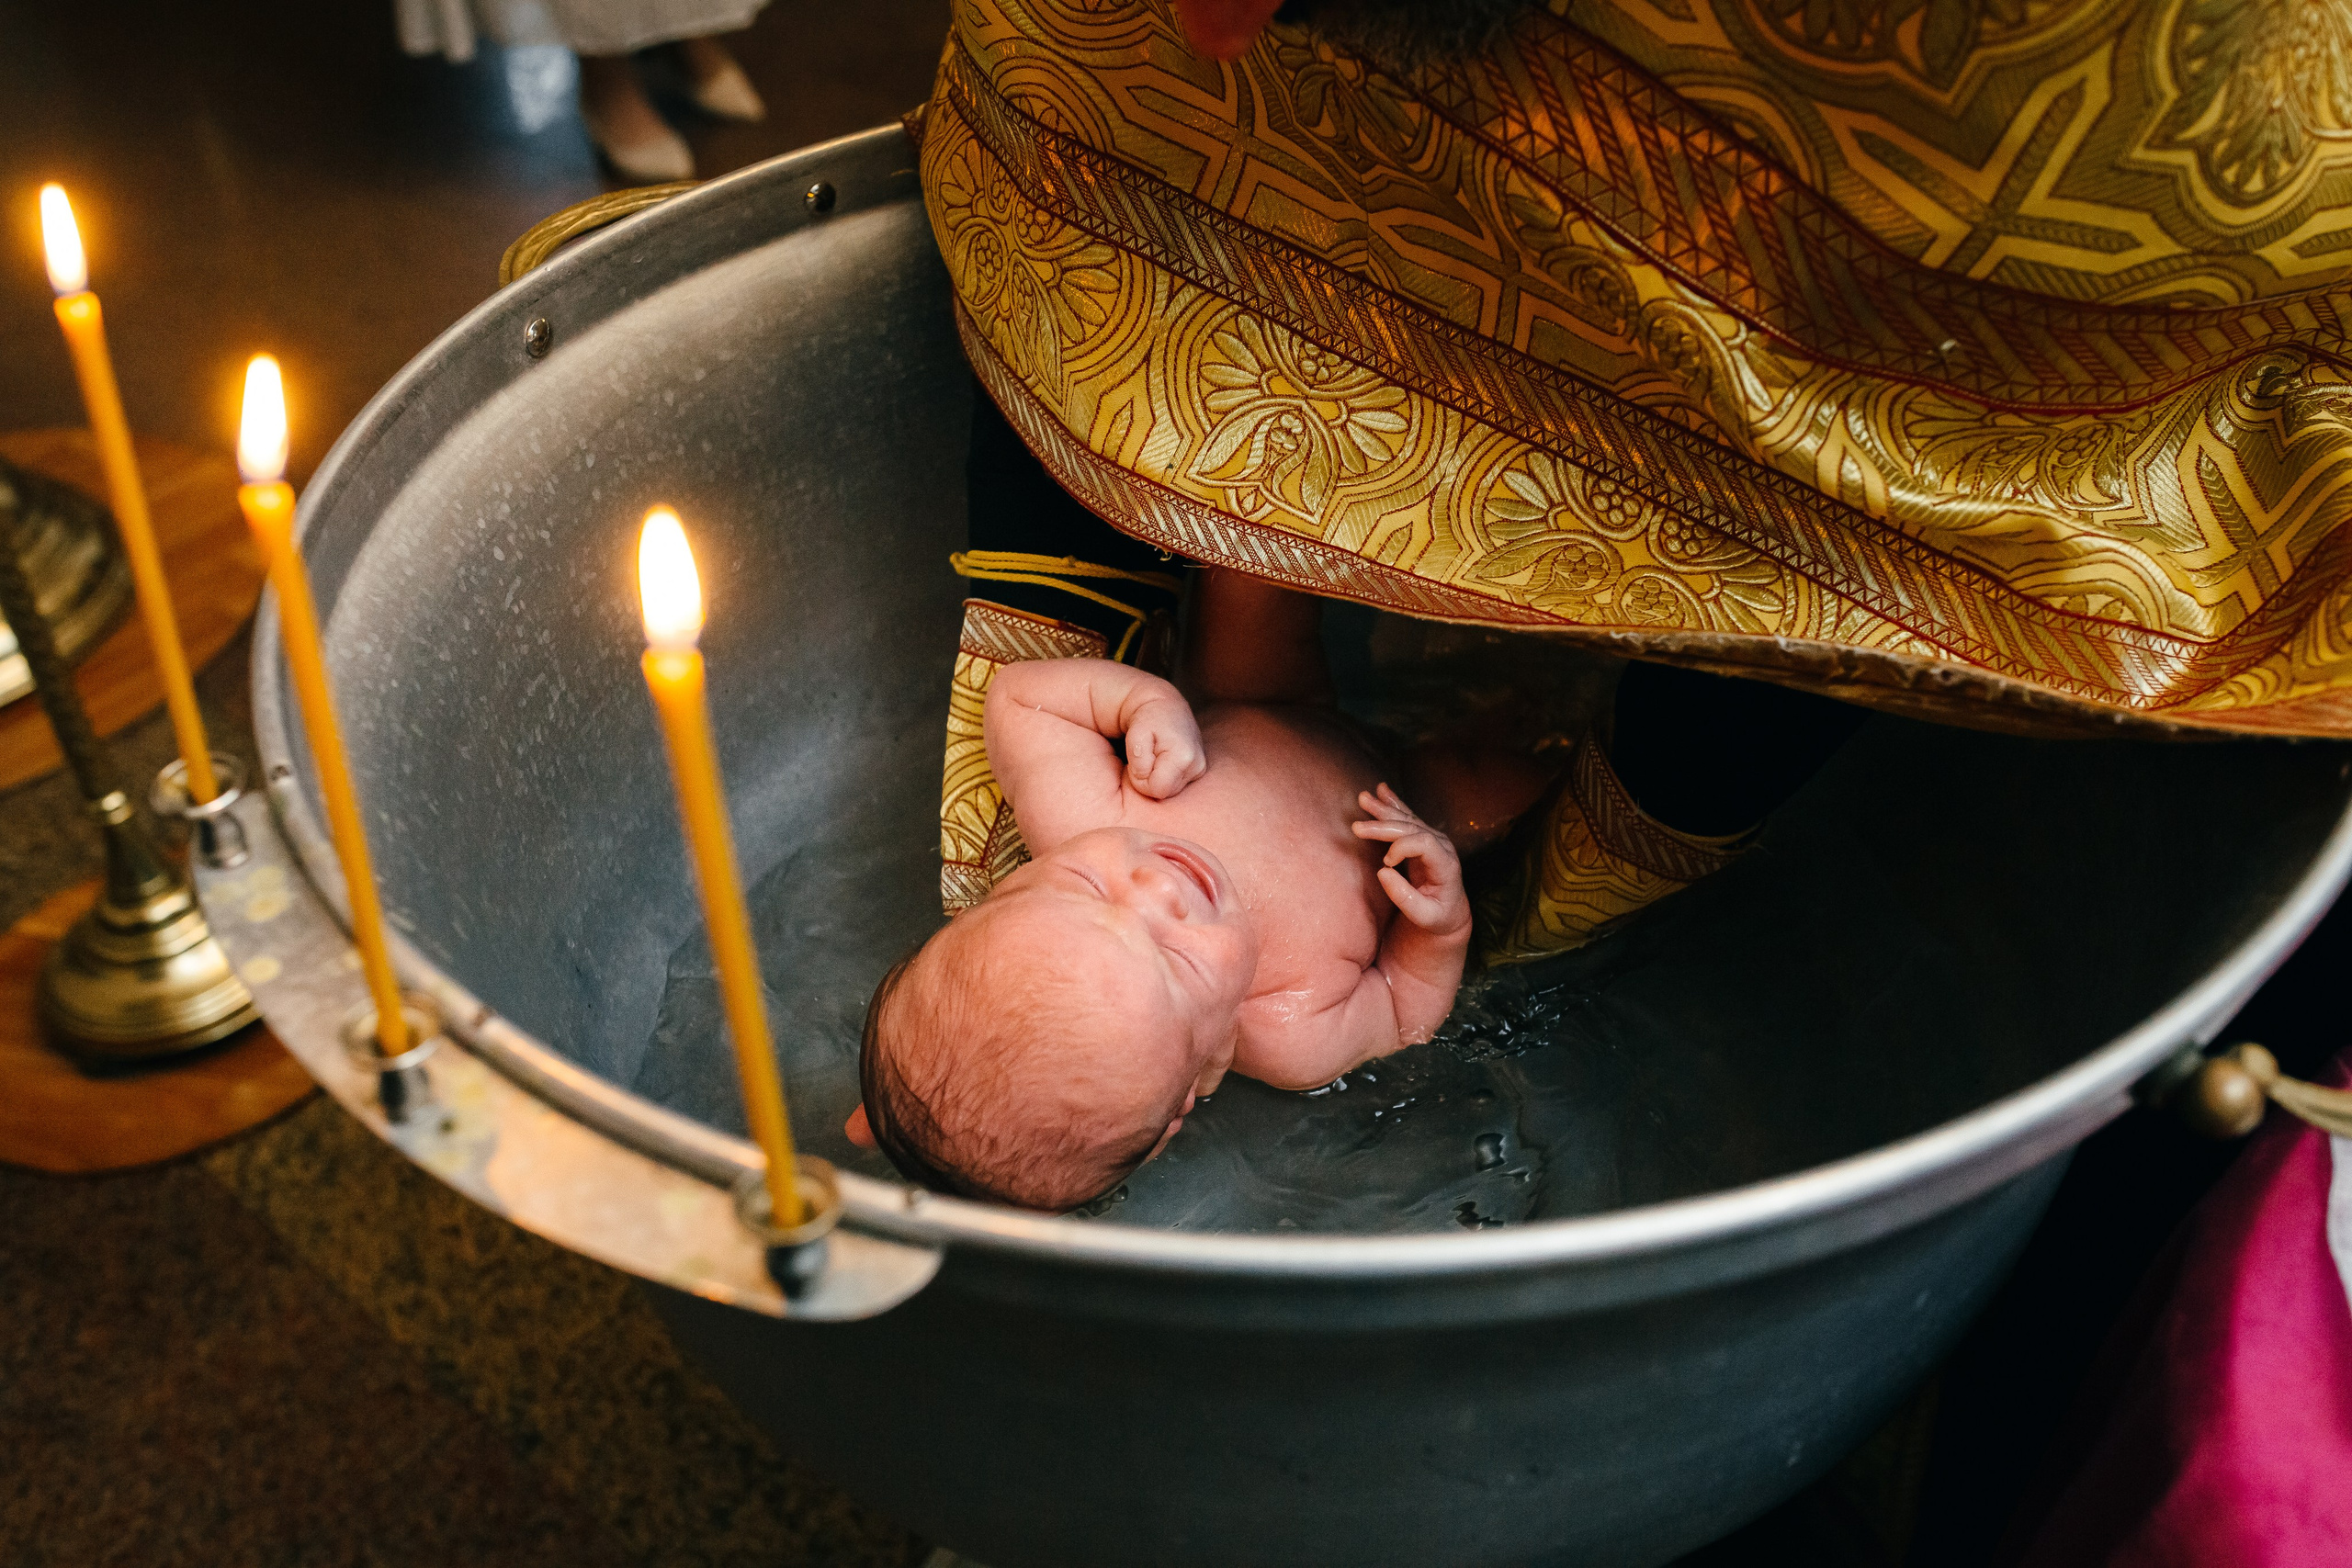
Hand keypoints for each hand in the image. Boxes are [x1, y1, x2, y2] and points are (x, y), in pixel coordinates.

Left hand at [1124, 693, 1206, 799]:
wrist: (1166, 707)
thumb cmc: (1148, 720)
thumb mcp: (1136, 735)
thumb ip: (1138, 759)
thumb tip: (1145, 776)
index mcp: (1184, 757)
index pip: (1157, 789)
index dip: (1141, 779)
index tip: (1140, 758)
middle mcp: (1198, 765)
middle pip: (1164, 792)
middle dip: (1150, 778)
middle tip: (1148, 754)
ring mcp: (1200, 769)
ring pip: (1170, 790)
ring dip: (1157, 776)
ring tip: (1156, 754)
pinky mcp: (1199, 771)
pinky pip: (1175, 785)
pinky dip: (1166, 775)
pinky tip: (1165, 758)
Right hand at [1353, 784, 1468, 939]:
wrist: (1451, 911)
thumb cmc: (1438, 916)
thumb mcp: (1425, 917)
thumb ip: (1405, 898)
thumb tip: (1382, 872)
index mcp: (1446, 864)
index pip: (1423, 843)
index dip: (1401, 848)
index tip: (1385, 863)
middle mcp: (1442, 846)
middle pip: (1412, 828)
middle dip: (1383, 826)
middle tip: (1357, 827)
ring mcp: (1434, 838)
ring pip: (1407, 819)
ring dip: (1384, 809)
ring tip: (1363, 798)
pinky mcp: (1424, 837)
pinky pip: (1407, 817)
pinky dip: (1392, 804)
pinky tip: (1381, 791)